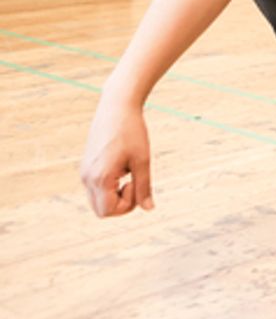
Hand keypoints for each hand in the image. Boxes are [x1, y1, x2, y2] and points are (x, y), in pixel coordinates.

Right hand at [79, 99, 154, 216]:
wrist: (117, 107)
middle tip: (134, 181)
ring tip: (128, 172)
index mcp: (100, 178)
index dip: (127, 205)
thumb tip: (149, 209)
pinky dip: (110, 185)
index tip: (137, 183)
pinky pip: (96, 188)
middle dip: (121, 203)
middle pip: (101, 210)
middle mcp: (87, 178)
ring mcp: (84, 172)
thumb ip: (144, 187)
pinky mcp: (86, 166)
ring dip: (115, 194)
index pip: (108, 211)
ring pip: (98, 200)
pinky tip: (121, 166)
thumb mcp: (143, 160)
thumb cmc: (132, 132)